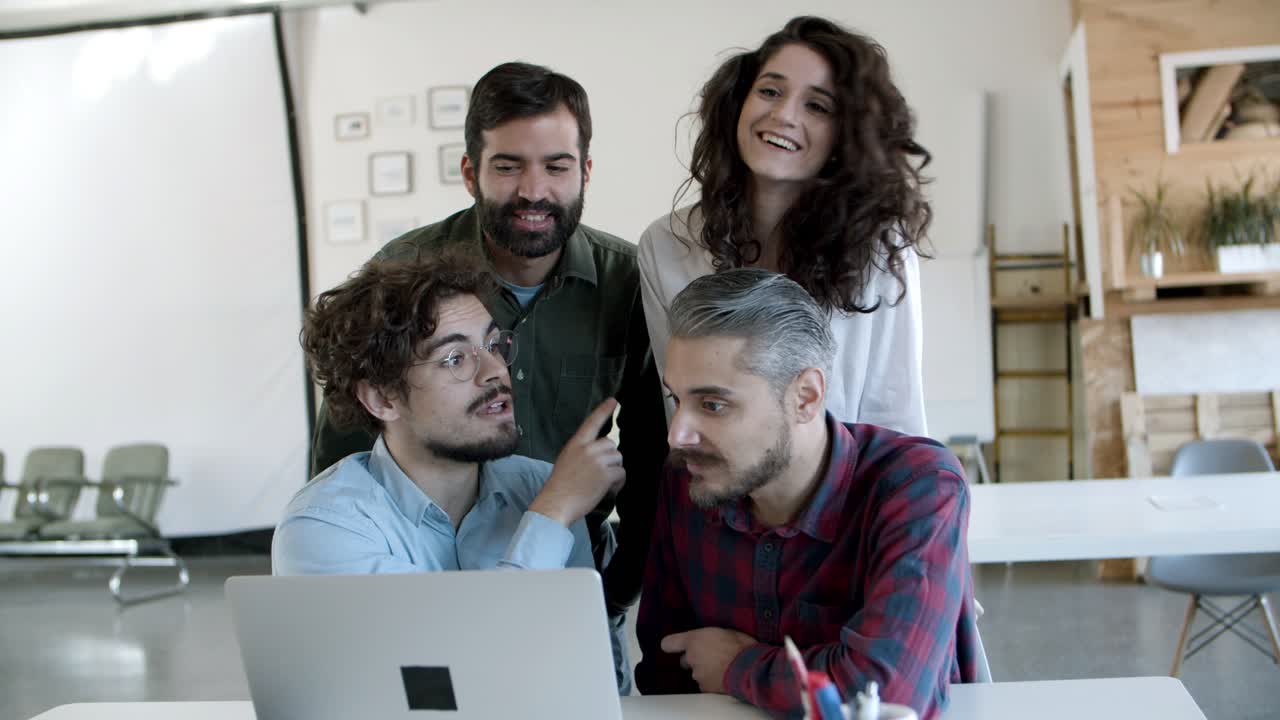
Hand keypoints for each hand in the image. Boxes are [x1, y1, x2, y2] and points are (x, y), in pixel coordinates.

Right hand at [529, 398, 625, 526]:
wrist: (556, 502)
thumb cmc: (559, 485)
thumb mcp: (566, 460)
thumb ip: (582, 452)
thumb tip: (601, 452)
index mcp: (576, 443)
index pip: (592, 423)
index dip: (603, 410)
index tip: (614, 401)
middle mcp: (588, 449)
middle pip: (611, 444)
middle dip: (610, 458)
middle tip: (600, 473)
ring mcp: (597, 461)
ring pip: (618, 458)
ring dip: (614, 471)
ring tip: (602, 483)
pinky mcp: (606, 474)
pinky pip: (621, 473)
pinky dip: (618, 483)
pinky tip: (608, 489)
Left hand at [660, 627, 756, 693]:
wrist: (749, 668)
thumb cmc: (741, 646)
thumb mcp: (725, 631)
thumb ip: (710, 636)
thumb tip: (711, 639)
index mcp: (694, 639)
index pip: (669, 643)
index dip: (672, 645)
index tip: (675, 647)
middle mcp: (691, 657)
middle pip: (685, 660)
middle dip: (695, 659)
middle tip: (711, 656)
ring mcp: (697, 674)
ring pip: (696, 673)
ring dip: (706, 670)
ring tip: (723, 667)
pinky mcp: (705, 688)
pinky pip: (705, 684)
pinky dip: (712, 682)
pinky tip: (724, 677)